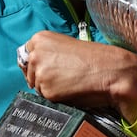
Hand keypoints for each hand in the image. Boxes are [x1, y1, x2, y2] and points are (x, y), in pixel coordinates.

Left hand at [19, 30, 136, 122]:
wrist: (111, 69)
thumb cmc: (95, 57)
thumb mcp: (66, 46)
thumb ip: (49, 52)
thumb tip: (37, 66)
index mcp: (40, 38)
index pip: (26, 55)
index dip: (38, 64)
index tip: (49, 67)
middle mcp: (35, 54)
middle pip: (29, 71)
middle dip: (43, 76)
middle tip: (64, 75)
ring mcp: (40, 72)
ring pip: (37, 86)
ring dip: (50, 87)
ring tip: (71, 81)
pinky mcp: (46, 90)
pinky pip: (47, 98)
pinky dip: (57, 96)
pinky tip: (72, 89)